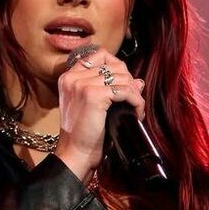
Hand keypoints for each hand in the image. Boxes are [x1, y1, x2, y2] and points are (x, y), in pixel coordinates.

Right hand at [54, 47, 144, 184]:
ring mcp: (82, 85)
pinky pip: (125, 91)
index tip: (125, 86)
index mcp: (69, 77)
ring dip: (135, 94)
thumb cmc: (84, 135)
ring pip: (122, 77)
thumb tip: (139, 81)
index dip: (118, 68)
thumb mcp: (95, 107)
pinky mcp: (93, 95)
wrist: (76, 154)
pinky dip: (136, 102)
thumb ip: (111, 90)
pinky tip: (137, 113)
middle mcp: (73, 77)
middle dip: (129, 82)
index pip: (100, 55)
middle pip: (114, 65)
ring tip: (136, 109)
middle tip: (134, 100)